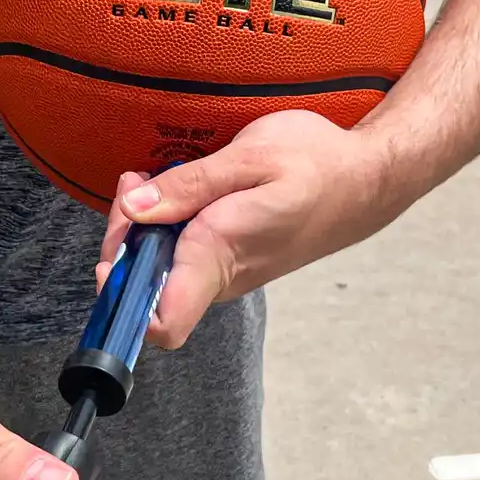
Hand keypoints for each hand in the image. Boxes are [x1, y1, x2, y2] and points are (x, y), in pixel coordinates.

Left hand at [97, 109, 412, 348]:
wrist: (368, 179)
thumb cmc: (316, 164)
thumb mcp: (250, 156)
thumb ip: (188, 185)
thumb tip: (133, 208)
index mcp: (220, 255)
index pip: (162, 322)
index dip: (122, 303)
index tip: (110, 257)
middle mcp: (219, 276)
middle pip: (143, 287)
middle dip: (123, 238)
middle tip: (135, 184)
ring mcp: (224, 271)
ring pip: (159, 268)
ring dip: (143, 226)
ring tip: (153, 178)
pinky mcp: (230, 258)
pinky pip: (181, 254)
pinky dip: (166, 223)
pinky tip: (174, 188)